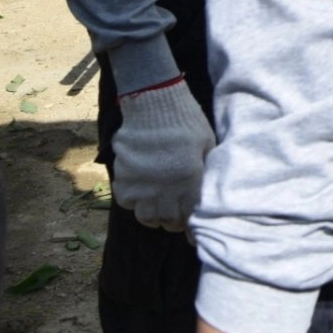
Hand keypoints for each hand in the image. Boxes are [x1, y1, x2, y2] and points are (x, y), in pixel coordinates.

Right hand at [111, 77, 214, 231]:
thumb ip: (206, 173)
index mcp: (189, 184)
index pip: (190, 219)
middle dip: (173, 220)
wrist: (154, 105)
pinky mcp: (123, 180)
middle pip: (168, 222)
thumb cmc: (187, 122)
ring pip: (146, 217)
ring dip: (154, 214)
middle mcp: (165, 192)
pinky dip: (134, 201)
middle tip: (175, 210)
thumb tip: (209, 194)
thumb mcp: (208, 146)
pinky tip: (141, 191)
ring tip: (158, 203)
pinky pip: (127, 202)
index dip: (191, 226)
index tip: (191, 228)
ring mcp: (142, 188)